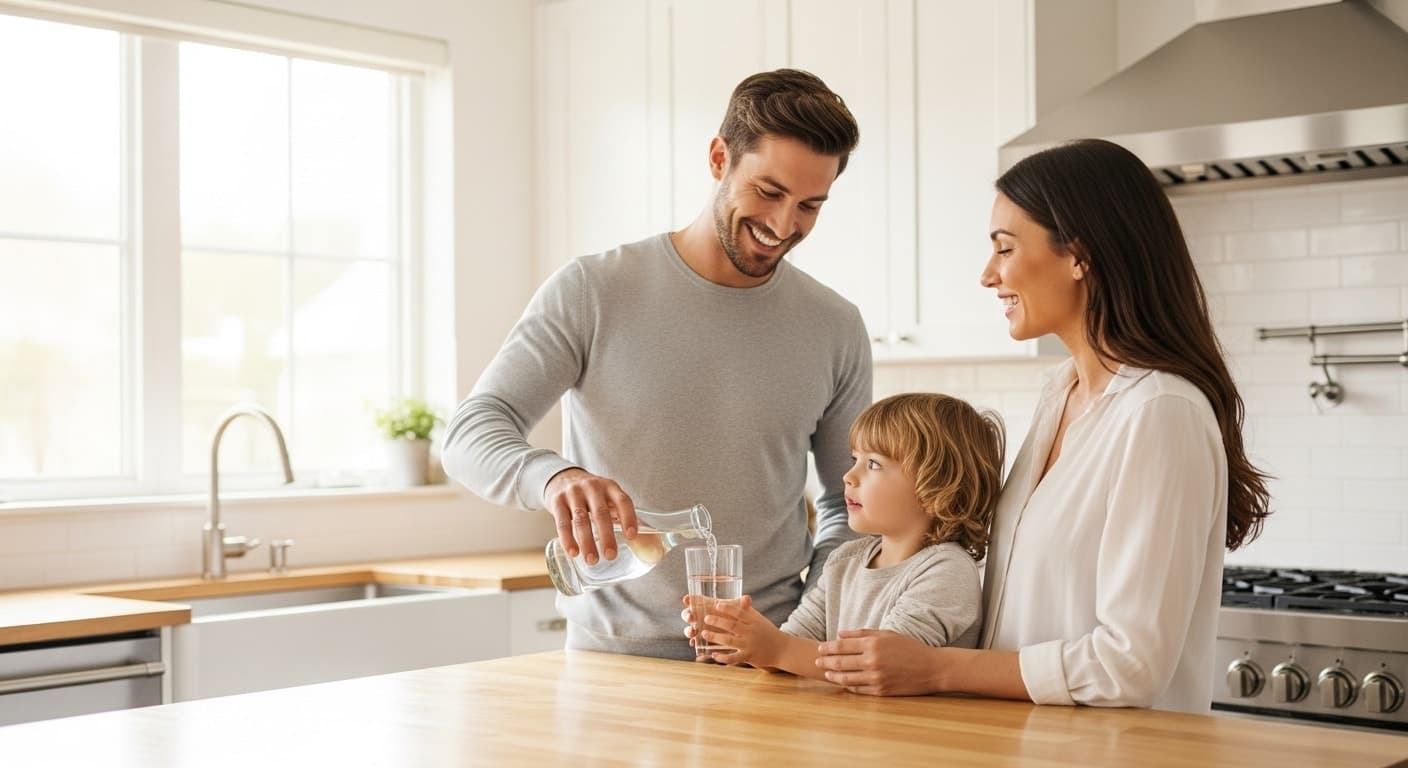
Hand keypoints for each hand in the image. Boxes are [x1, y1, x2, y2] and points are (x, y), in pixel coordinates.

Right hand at [544, 468, 636, 564]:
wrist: (562, 478)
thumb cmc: (590, 494)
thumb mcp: (606, 496)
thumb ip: (618, 514)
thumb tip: (639, 542)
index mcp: (610, 487)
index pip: (623, 501)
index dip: (628, 518)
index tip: (631, 536)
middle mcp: (592, 487)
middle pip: (601, 513)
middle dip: (607, 536)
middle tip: (611, 556)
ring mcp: (573, 493)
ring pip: (581, 519)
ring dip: (587, 542)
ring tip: (592, 560)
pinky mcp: (557, 501)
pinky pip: (562, 522)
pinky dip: (568, 539)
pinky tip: (573, 552)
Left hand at [688, 595, 782, 666]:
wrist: (783, 649)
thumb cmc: (768, 632)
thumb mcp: (760, 620)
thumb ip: (748, 611)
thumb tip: (741, 599)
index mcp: (753, 621)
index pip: (739, 612)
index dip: (727, 608)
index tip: (716, 604)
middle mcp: (751, 632)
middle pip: (732, 625)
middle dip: (717, 621)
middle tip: (705, 618)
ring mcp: (749, 645)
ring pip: (730, 641)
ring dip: (715, 638)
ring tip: (704, 634)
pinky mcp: (749, 657)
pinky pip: (734, 658)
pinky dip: (723, 657)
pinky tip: (713, 655)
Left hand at [815, 629, 942, 695]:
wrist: (931, 668)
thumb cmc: (909, 647)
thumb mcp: (887, 634)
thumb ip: (862, 633)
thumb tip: (840, 634)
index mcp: (873, 645)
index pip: (842, 646)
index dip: (827, 648)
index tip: (819, 648)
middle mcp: (872, 661)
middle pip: (840, 663)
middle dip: (825, 662)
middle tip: (816, 662)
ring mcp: (876, 678)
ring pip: (846, 678)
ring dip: (833, 676)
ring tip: (826, 674)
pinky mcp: (881, 691)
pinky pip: (858, 690)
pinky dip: (848, 686)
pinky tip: (843, 683)